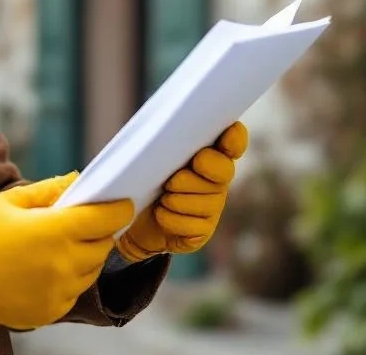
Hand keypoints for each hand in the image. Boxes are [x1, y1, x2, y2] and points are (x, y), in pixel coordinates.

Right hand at [0, 172, 133, 329]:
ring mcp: (59, 290)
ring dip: (85, 256)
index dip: (118, 209)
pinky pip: (75, 290)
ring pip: (92, 269)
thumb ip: (48, 190)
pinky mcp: (52, 310)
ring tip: (58, 247)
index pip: (106, 218)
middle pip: (103, 244)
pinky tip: (46, 269)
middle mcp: (63, 263)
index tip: (121, 204)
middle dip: (97, 231)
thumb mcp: (9, 202)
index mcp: (55, 231)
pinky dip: (69, 278)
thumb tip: (75, 180)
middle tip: (79, 223)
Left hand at [115, 121, 247, 261]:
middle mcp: (217, 179)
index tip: (227, 135)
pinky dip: (171, 219)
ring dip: (178, 199)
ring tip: (162, 197)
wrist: (129, 217)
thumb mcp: (148, 157)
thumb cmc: (142, 178)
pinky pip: (194, 225)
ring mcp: (213, 205)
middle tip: (171, 180)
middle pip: (224, 171)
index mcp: (208, 153)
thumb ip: (162, 145)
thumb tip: (167, 143)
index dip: (235, 138)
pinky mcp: (203, 231)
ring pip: (207, 201)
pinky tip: (160, 214)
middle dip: (197, 175)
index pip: (233, 142)